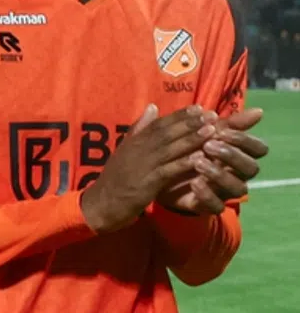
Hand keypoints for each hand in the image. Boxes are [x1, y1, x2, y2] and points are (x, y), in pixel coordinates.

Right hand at [80, 105, 214, 233]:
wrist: (101, 205)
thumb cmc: (116, 179)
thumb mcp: (124, 150)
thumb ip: (139, 129)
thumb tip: (153, 107)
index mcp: (133, 141)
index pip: (158, 124)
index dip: (179, 115)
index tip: (199, 108)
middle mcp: (137, 150)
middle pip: (166, 133)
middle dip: (190, 123)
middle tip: (212, 115)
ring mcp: (142, 166)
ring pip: (169, 149)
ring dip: (191, 140)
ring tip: (212, 131)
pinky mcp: (147, 183)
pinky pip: (168, 171)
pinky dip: (184, 164)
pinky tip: (200, 159)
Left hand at [157, 108, 267, 215]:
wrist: (160, 172)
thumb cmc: (189, 149)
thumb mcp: (205, 133)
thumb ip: (229, 123)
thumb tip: (259, 111)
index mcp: (240, 154)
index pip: (258, 149)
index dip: (244, 140)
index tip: (221, 131)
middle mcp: (237, 174)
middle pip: (251, 168)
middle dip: (232, 156)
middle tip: (208, 145)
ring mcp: (224, 191)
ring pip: (238, 188)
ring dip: (220, 174)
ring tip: (198, 163)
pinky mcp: (208, 205)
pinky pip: (216, 206)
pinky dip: (207, 195)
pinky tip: (194, 183)